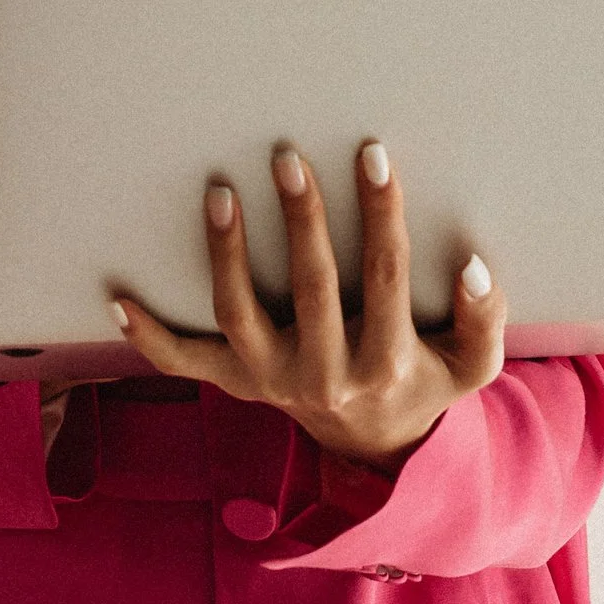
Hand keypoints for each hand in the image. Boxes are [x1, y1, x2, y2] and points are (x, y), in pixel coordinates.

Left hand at [112, 140, 506, 468]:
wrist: (375, 448)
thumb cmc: (423, 382)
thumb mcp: (471, 366)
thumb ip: (484, 319)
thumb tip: (473, 266)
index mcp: (385, 362)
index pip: (385, 274)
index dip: (381, 213)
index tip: (373, 155)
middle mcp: (324, 375)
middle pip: (311, 286)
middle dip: (301, 218)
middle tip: (290, 157)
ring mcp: (272, 381)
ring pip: (240, 313)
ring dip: (226, 253)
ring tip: (220, 193)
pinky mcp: (238, 384)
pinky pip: (186, 362)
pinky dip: (149, 337)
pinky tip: (118, 298)